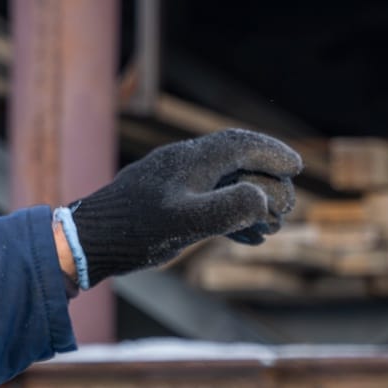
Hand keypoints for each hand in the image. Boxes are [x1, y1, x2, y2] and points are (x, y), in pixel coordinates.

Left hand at [68, 130, 302, 279]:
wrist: (90, 242)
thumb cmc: (135, 229)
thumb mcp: (185, 221)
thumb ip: (228, 209)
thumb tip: (263, 199)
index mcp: (191, 160)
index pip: (241, 145)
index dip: (272, 153)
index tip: (297, 167)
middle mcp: (185, 166)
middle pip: (239, 165)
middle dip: (268, 185)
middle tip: (286, 210)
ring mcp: (176, 186)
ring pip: (226, 185)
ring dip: (253, 205)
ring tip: (272, 228)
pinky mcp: (168, 206)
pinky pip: (210, 204)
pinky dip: (233, 218)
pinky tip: (249, 239)